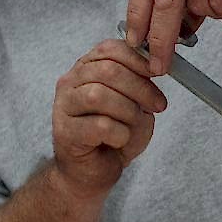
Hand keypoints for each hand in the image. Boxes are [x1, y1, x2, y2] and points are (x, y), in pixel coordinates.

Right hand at [51, 40, 166, 198]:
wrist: (93, 172)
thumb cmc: (114, 136)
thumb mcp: (134, 103)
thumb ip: (140, 82)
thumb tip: (155, 67)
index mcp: (86, 68)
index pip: (109, 49)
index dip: (137, 59)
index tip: (158, 73)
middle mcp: (70, 82)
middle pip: (107, 71)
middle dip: (140, 88)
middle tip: (157, 105)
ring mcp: (63, 107)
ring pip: (99, 95)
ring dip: (128, 111)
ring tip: (135, 124)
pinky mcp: (65, 133)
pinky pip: (99, 126)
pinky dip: (119, 133)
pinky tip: (119, 140)